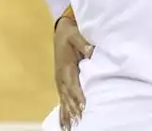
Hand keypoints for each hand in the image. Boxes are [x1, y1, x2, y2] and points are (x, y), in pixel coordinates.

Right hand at [53, 15, 92, 129]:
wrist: (61, 31)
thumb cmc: (70, 33)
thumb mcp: (77, 35)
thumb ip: (84, 44)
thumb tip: (91, 51)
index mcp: (66, 67)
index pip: (73, 84)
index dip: (78, 95)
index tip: (83, 105)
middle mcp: (61, 76)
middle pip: (68, 96)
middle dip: (74, 108)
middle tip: (81, 119)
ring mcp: (60, 80)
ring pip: (64, 100)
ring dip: (68, 113)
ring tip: (71, 126)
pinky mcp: (61, 82)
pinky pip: (62, 99)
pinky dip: (63, 111)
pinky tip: (65, 123)